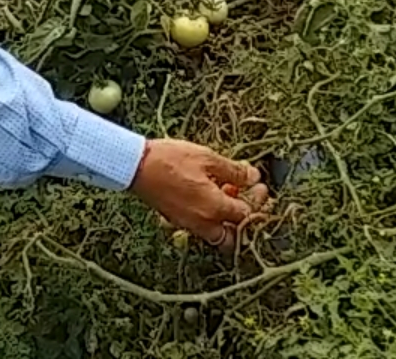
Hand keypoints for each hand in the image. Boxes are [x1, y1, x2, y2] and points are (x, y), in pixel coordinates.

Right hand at [128, 139, 269, 247]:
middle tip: (246, 198)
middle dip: (244, 221)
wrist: (136, 166)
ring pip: (216, 234)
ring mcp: (188, 224)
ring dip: (227, 220)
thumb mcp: (207, 158)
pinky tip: (208, 194)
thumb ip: (234, 171)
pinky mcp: (177, 220)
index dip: (257, 200)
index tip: (259, 185)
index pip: (246, 214)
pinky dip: (210, 217)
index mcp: (215, 208)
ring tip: (226, 193)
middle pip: (233, 236)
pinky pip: (201, 227)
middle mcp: (203, 223)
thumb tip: (253, 176)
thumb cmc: (170, 160)